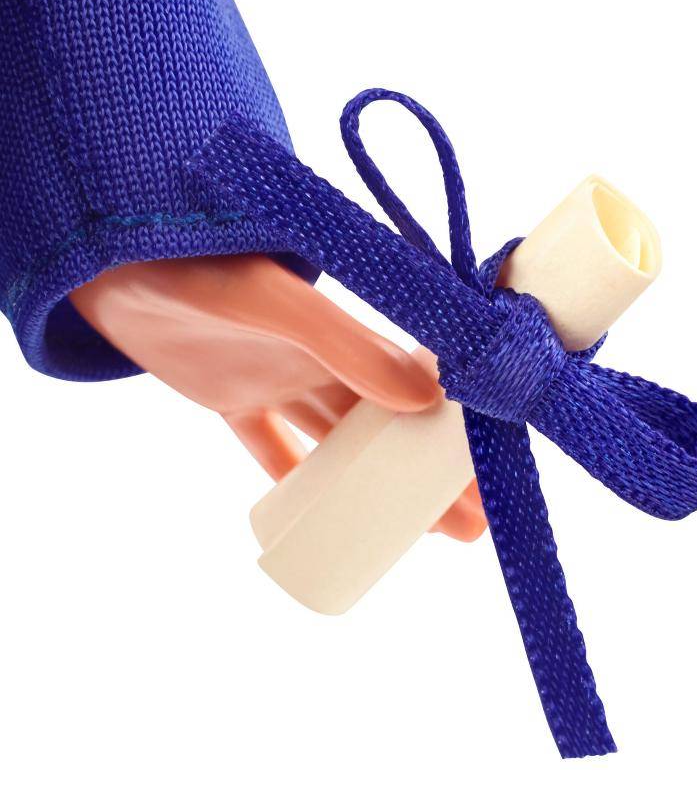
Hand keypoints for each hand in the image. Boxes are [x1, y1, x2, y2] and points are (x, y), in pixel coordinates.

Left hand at [70, 255, 486, 540]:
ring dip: (373, 487)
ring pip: (337, 445)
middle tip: (468, 527)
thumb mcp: (278, 307)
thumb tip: (423, 398)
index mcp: (342, 336)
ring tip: (418, 532)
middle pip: (385, 429)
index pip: (415, 389)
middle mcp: (318, 360)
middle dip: (424, 476)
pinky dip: (290, 481)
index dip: (449, 432)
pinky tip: (315, 519)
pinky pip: (269, 448)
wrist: (112, 260)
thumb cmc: (202, 272)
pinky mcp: (230, 399)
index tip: (487, 474)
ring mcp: (275, 381)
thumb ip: (344, 344)